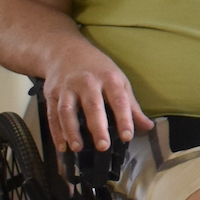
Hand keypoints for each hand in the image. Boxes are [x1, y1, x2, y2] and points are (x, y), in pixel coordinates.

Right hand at [39, 38, 151, 153]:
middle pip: (92, 106)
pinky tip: (62, 145)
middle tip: (103, 146)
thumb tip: (147, 126)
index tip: (128, 136)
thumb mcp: (119, 81)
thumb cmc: (97, 68)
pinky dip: (56, 131)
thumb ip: (131, 106)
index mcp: (108, 78)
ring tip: (78, 148)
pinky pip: (52, 114)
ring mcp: (67, 88)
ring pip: (67, 110)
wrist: (65, 51)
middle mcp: (87, 82)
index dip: (124, 119)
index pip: (119, 100)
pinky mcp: (51, 94)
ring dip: (72, 131)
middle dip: (97, 127)